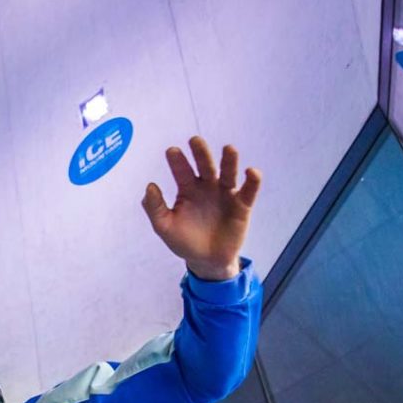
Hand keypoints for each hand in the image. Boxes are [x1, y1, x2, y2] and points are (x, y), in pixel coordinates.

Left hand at [142, 136, 260, 280]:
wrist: (207, 261)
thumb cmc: (184, 242)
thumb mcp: (165, 227)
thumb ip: (155, 208)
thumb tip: (149, 187)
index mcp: (188, 189)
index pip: (182, 170)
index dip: (177, 161)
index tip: (172, 151)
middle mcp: (207, 186)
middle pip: (205, 165)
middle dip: (201, 153)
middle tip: (195, 141)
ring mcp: (225, 194)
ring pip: (228, 172)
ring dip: (229, 160)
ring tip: (228, 149)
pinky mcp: (242, 205)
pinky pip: (249, 190)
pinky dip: (252, 180)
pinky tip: (251, 172)